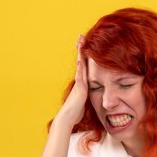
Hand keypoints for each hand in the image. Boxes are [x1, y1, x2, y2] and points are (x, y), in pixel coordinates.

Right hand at [41, 36, 88, 156]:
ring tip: (80, 41)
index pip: (84, 66)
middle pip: (81, 61)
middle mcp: (80, 81)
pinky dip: (81, 67)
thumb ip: (86, 97)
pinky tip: (81, 59)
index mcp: (82, 83)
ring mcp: (79, 84)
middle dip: (81, 49)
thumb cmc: (75, 113)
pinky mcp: (80, 89)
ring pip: (80, 65)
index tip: (84, 45)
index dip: (84, 55)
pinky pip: (81, 76)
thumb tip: (88, 97)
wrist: (68, 119)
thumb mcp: (84, 102)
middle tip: (80, 37)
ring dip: (80, 53)